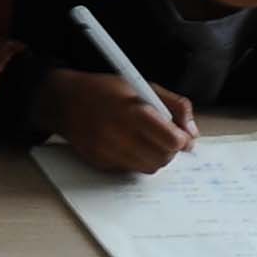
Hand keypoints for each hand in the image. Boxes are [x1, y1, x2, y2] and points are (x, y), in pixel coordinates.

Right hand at [45, 70, 195, 173]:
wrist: (64, 101)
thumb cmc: (105, 90)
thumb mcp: (143, 86)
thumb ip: (175, 105)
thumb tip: (192, 132)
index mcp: (133, 112)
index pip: (172, 140)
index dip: (182, 139)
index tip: (182, 135)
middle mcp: (119, 135)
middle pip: (163, 158)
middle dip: (170, 150)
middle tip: (165, 139)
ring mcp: (108, 151)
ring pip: (149, 168)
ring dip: (155, 157)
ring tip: (147, 141)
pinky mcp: (100, 162)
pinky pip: (130, 170)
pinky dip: (136, 160)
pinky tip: (128, 144)